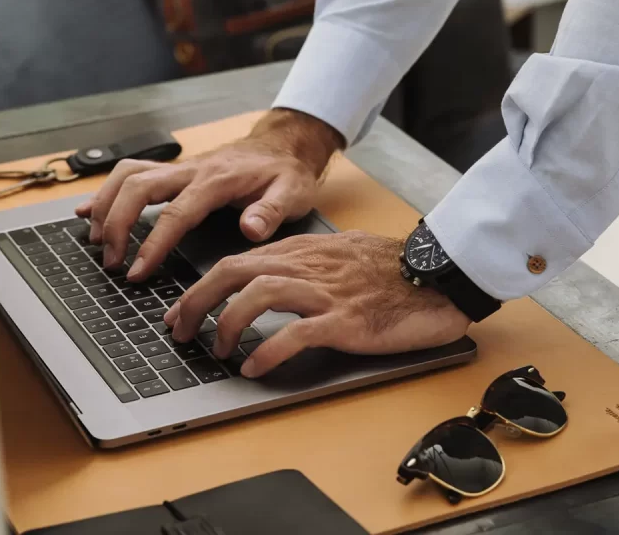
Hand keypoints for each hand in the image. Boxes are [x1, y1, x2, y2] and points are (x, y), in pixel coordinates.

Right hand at [75, 109, 343, 277]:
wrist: (282, 147)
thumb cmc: (285, 174)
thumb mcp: (292, 193)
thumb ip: (272, 211)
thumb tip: (250, 228)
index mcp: (217, 180)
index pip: (176, 213)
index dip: (153, 243)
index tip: (137, 271)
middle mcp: (192, 170)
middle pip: (138, 187)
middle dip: (117, 223)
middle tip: (111, 262)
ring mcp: (179, 169)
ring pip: (127, 175)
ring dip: (106, 205)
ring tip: (96, 240)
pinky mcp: (174, 171)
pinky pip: (131, 173)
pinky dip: (107, 191)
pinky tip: (90, 211)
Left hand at [163, 230, 470, 377]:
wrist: (437, 273)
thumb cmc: (390, 267)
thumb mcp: (339, 253)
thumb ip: (302, 263)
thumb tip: (267, 280)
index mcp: (302, 251)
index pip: (236, 262)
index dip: (201, 287)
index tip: (181, 311)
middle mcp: (307, 266)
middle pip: (234, 272)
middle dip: (198, 301)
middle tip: (181, 331)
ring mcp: (326, 292)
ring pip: (258, 296)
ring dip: (227, 324)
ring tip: (218, 352)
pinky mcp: (347, 320)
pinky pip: (296, 333)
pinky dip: (268, 351)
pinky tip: (255, 368)